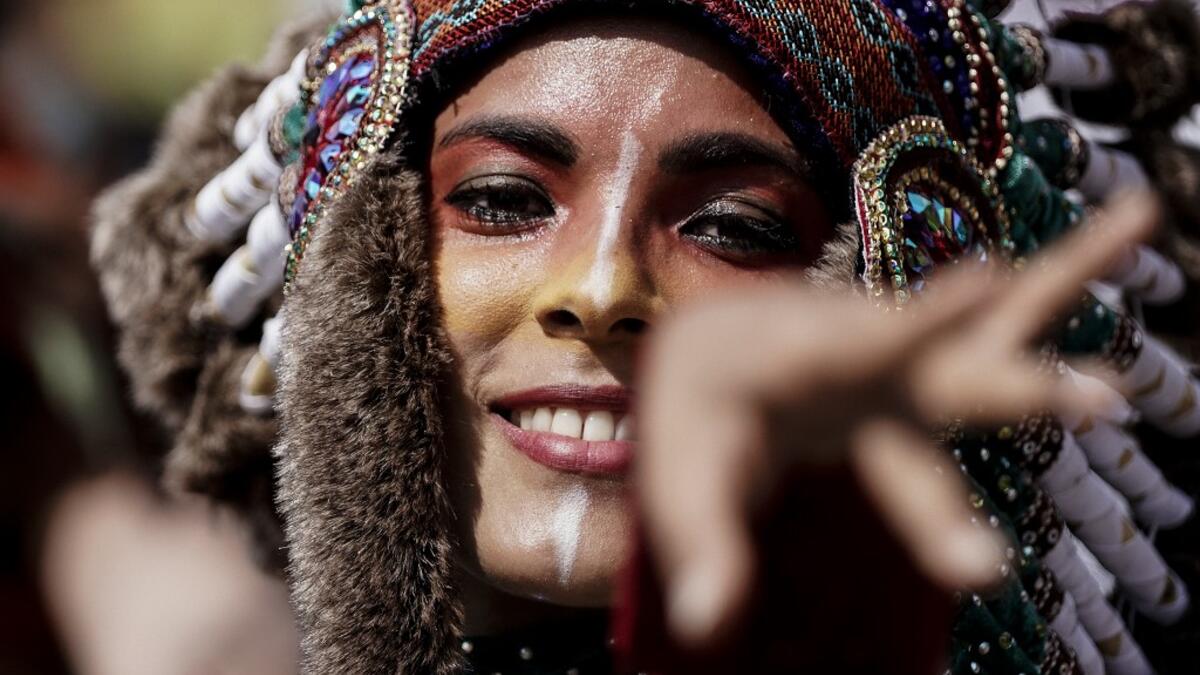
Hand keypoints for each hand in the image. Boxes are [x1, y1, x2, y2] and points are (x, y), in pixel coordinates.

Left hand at [635, 192, 1158, 648]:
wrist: (710, 347)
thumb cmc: (694, 417)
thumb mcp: (683, 482)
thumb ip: (703, 544)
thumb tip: (702, 623)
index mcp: (784, 357)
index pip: (852, 347)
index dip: (917, 322)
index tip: (987, 280)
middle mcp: (853, 340)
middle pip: (939, 361)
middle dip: (1010, 387)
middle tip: (1098, 398)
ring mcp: (898, 348)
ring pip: (988, 327)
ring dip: (1065, 288)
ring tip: (1144, 216)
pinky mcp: (925, 362)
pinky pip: (1002, 328)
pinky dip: (1062, 287)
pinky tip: (1126, 232)